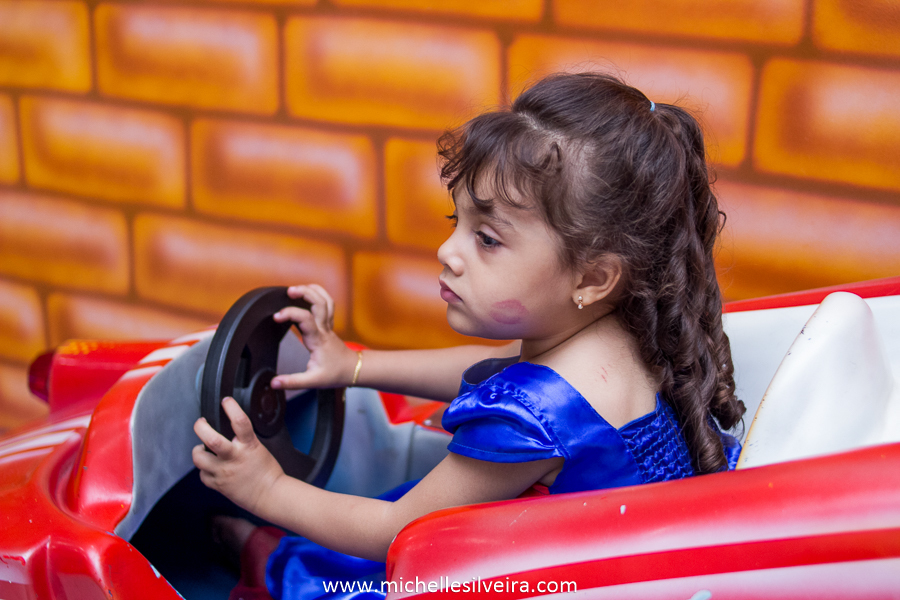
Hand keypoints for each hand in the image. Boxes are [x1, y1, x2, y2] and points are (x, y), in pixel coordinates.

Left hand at [193, 397, 283, 514]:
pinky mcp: (218, 485)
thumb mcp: (258, 448)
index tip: (227, 401)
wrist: (270, 495)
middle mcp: (234, 458)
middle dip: (201, 427)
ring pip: (199, 458)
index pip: (240, 421)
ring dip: (197, 451)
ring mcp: (224, 472)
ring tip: (201, 449)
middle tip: (200, 422)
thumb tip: (230, 431)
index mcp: (248, 446)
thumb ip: (243, 440)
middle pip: (212, 440)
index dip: (231, 407)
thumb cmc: (267, 472)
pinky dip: (204, 470)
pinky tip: (211, 468)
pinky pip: (202, 475)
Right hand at [270, 284, 358, 389]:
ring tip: (295, 289)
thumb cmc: (335, 374)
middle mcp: (324, 329)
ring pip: (325, 300)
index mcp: (318, 340)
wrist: (353, 370)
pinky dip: (317, 294)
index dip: (291, 313)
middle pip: (319, 302)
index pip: (306, 319)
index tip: (276, 316)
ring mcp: (328, 324)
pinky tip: (306, 292)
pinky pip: (326, 303)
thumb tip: (274, 383)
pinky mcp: (328, 324)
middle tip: (288, 291)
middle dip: (304, 292)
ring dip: (311, 290)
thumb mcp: (313, 382)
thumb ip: (292, 382)